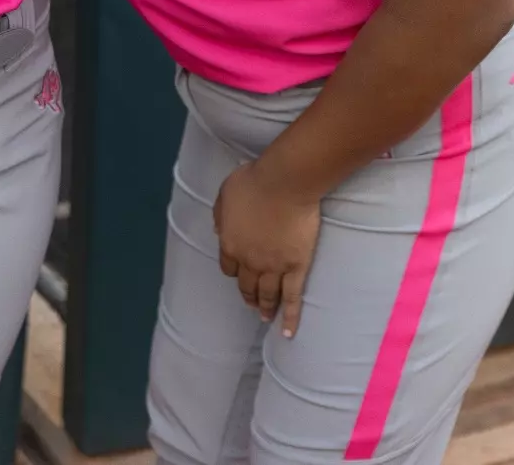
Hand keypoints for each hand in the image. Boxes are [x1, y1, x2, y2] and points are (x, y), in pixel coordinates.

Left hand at [212, 159, 322, 336]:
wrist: (284, 183)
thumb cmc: (254, 181)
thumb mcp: (225, 193)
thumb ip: (220, 214)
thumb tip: (217, 229)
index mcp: (229, 244)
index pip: (228, 267)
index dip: (235, 271)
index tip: (239, 273)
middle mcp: (249, 261)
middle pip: (247, 285)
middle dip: (248, 295)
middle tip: (251, 304)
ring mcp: (273, 267)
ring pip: (268, 295)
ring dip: (266, 308)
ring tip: (266, 316)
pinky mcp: (296, 268)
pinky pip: (292, 298)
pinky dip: (290, 316)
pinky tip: (288, 332)